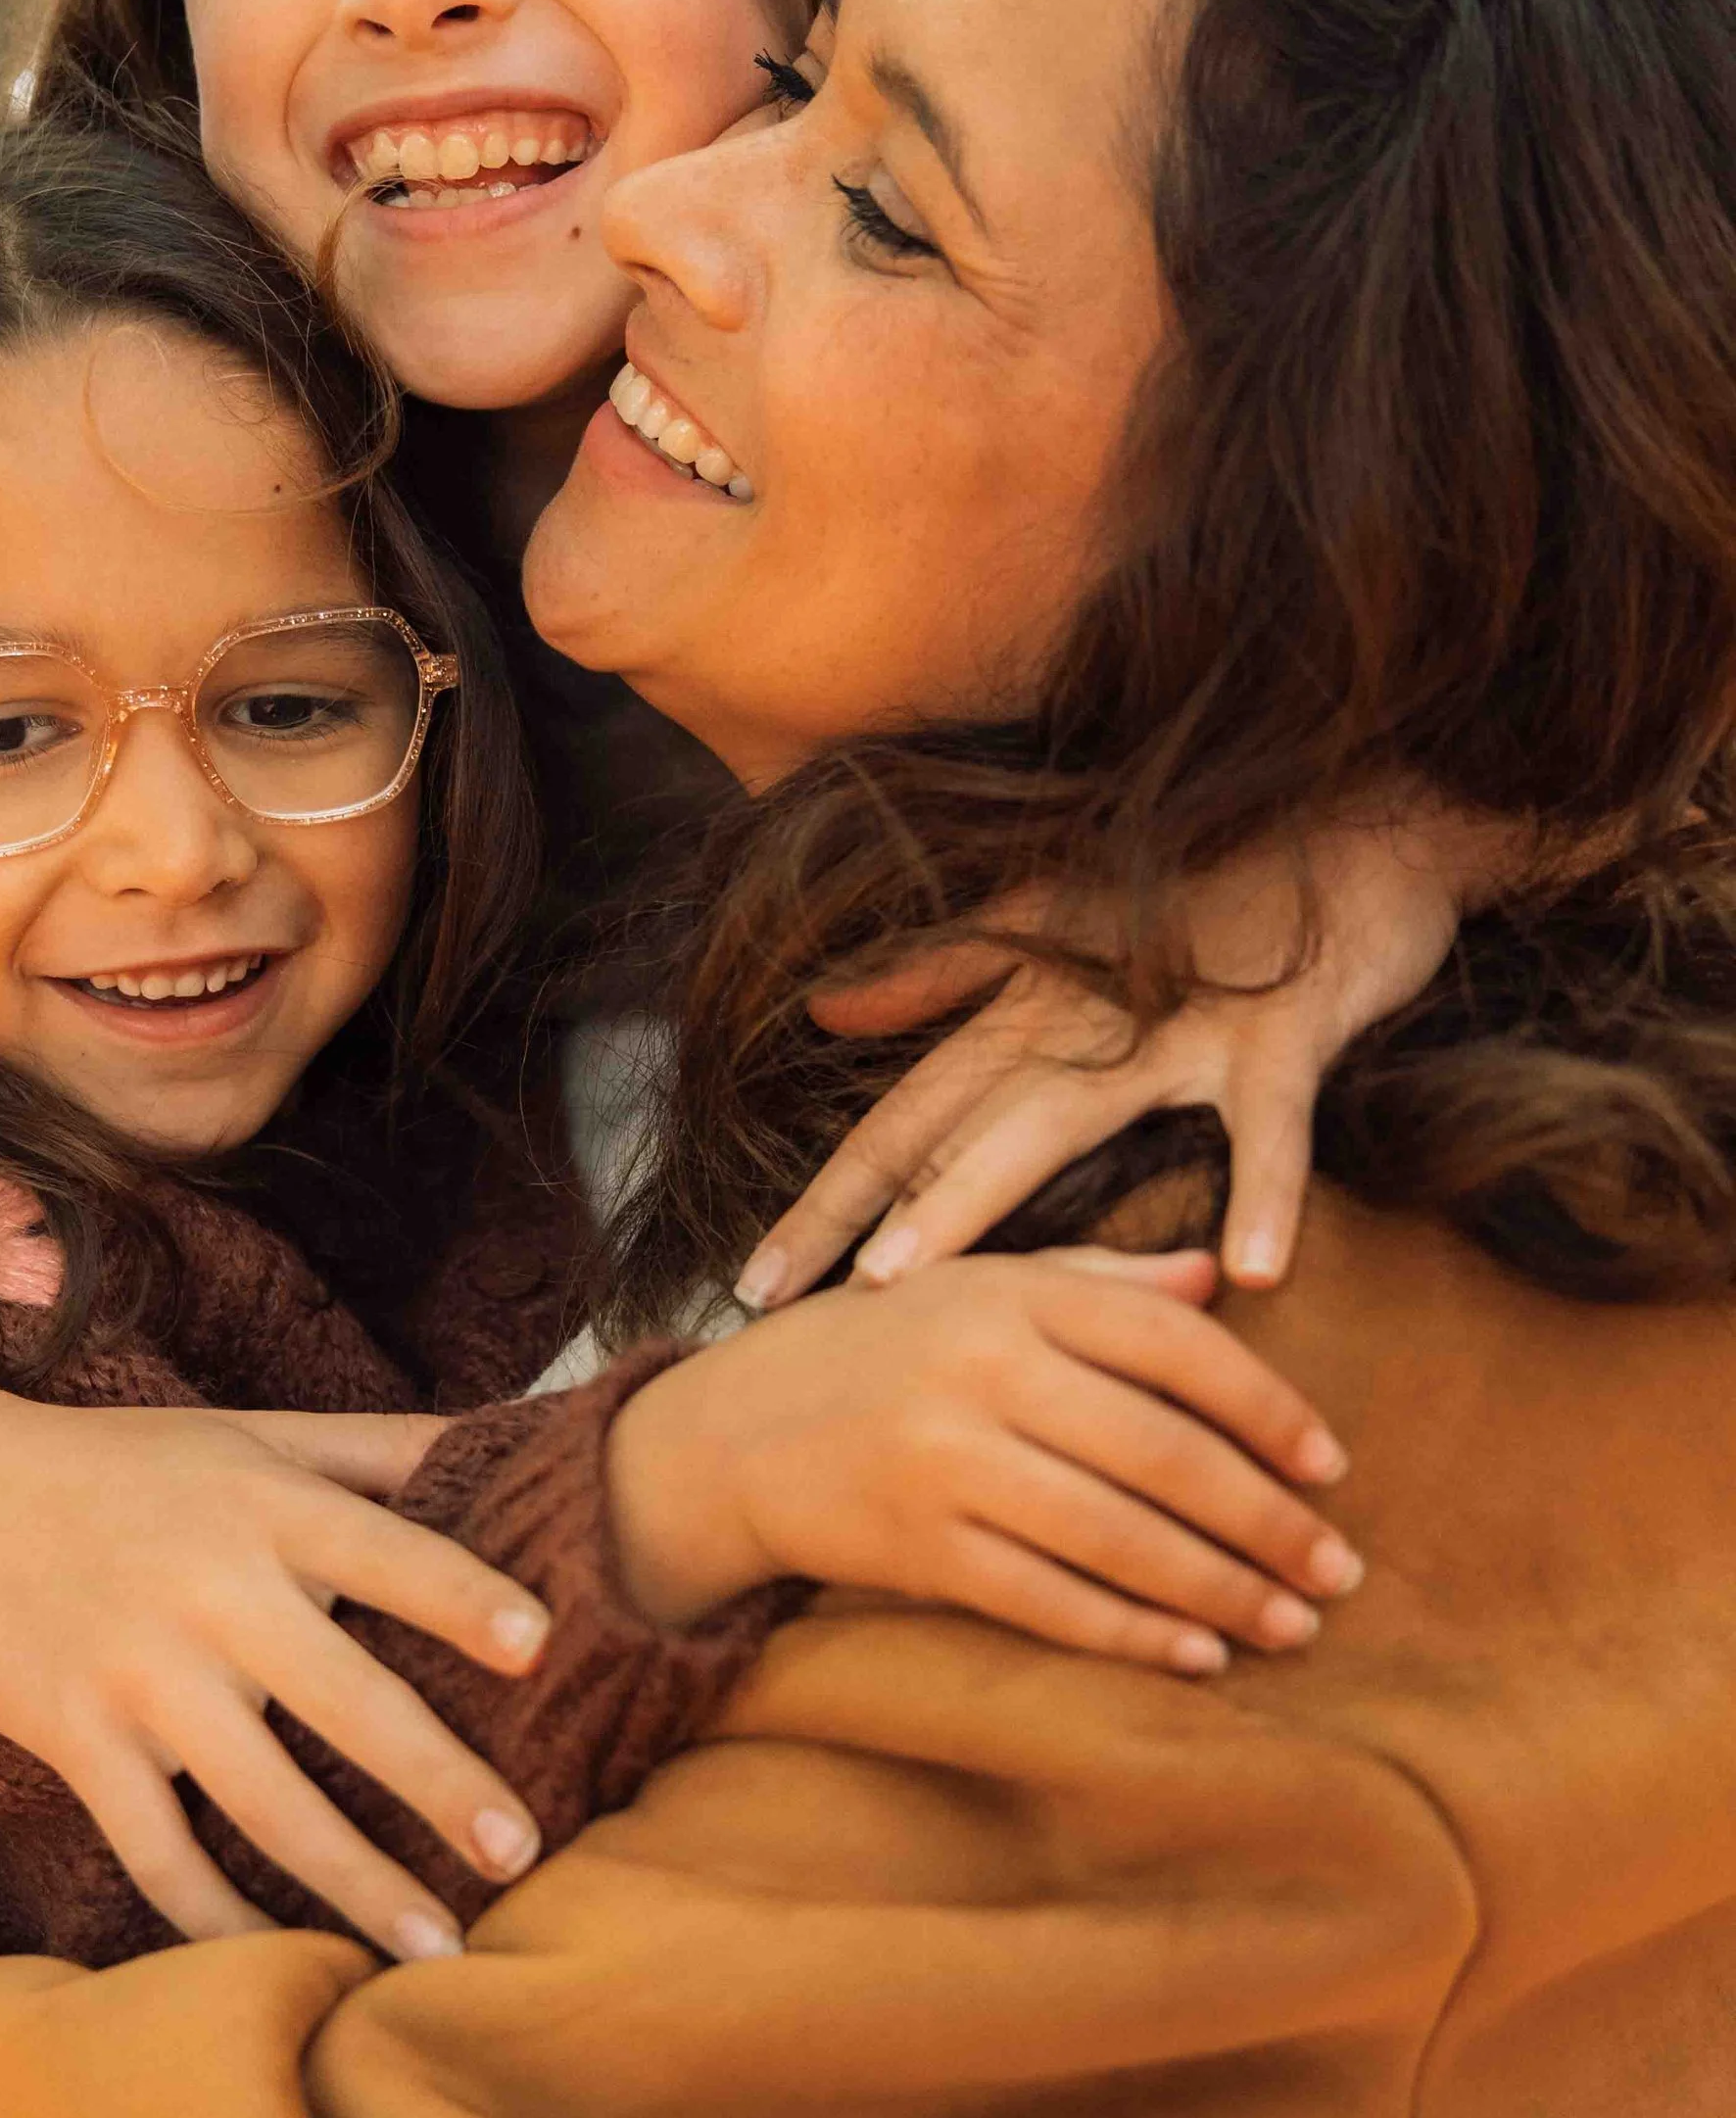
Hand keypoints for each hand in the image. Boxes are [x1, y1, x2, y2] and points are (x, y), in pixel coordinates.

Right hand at [0, 1405, 550, 1956]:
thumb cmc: (132, 1468)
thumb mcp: (254, 1434)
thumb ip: (382, 1445)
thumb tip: (516, 1436)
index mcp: (267, 1507)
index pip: (385, 1552)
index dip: (462, 1596)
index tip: (540, 1646)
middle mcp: (210, 1590)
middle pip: (346, 1701)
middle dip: (439, 1785)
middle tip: (524, 1851)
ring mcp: (139, 1674)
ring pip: (265, 1803)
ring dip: (358, 1885)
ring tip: (439, 1947)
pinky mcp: (76, 1739)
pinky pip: (158, 1853)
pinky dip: (218, 1919)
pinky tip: (281, 1963)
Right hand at [607, 1245, 1358, 1671]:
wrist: (725, 1434)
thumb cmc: (874, 1352)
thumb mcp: (975, 1286)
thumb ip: (1097, 1283)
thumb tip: (1221, 1279)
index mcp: (1009, 1294)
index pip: (1175, 1346)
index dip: (1268, 1409)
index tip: (1332, 1467)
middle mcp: (982, 1371)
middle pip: (1163, 1452)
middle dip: (1266, 1520)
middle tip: (1339, 1568)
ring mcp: (944, 1463)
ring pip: (1118, 1536)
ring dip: (1221, 1588)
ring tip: (1293, 1624)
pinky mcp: (914, 1547)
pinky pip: (1049, 1599)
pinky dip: (1133, 1632)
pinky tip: (1199, 1654)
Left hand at [739, 809, 1487, 1308]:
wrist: (1367, 817)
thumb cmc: (1217, 884)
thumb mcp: (1063, 917)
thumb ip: (945, 967)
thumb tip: (821, 1012)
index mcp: (1026, 1005)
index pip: (903, 1117)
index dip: (824, 1198)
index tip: (751, 1285)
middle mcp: (1079, 1019)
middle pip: (947, 1129)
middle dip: (857, 1217)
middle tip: (776, 1299)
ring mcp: (1180, 1028)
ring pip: (1062, 1117)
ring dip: (981, 1195)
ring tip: (907, 1277)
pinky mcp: (1284, 1034)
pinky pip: (1274, 1123)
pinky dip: (1270, 1190)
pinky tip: (1254, 1270)